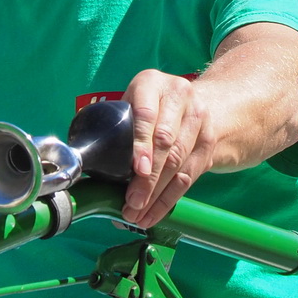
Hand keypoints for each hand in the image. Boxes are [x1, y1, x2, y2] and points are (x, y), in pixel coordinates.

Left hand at [121, 71, 218, 228]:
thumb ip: (115, 126)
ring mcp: (199, 119)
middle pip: (166, 143)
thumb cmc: (149, 107)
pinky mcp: (209, 143)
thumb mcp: (131, 103)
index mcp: (152, 83)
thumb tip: (88, 166)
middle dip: (149, 178)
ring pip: (179, 163)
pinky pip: (190, 176)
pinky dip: (170, 199)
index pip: (146, 114)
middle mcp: (180, 96)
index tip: (136, 170)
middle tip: (132, 202)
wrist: (198, 100)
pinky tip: (154, 213)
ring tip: (138, 214)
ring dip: (157, 194)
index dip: (141, 144)